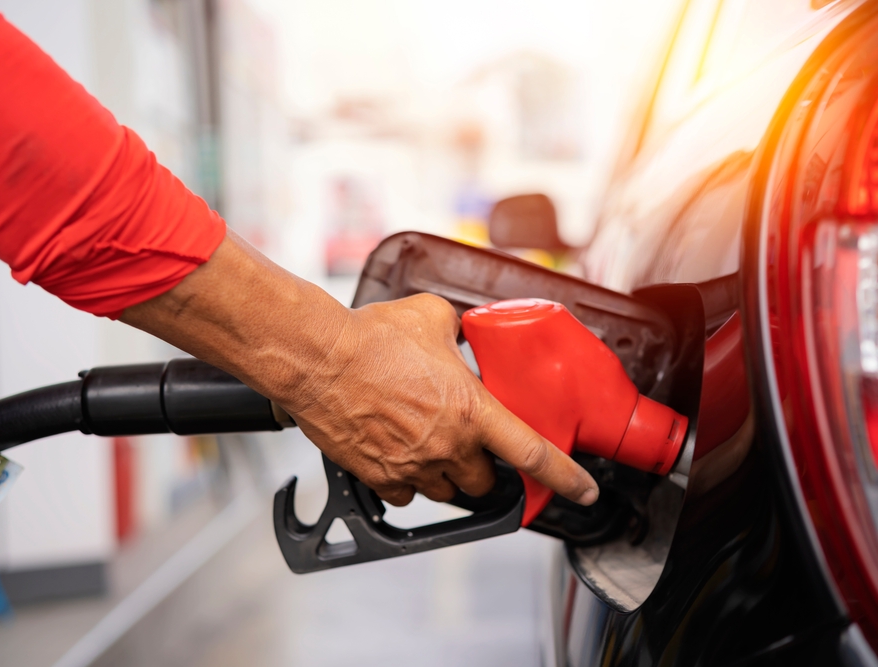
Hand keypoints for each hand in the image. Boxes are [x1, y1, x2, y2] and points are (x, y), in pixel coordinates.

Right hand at [291, 293, 597, 504]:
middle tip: (469, 445)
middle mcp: (447, 445)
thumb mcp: (430, 316)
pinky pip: (405, 495)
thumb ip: (456, 328)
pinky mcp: (379, 477)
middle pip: (484, 482)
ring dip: (445, 474)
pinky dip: (407, 482)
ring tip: (428, 445)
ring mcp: (413, 466)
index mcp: (472, 410)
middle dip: (482, 467)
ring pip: (445, 491)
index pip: (533, 453)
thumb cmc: (371, 336)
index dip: (566, 476)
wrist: (318, 359)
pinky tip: (398, 454)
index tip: (584, 490)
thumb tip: (459, 330)